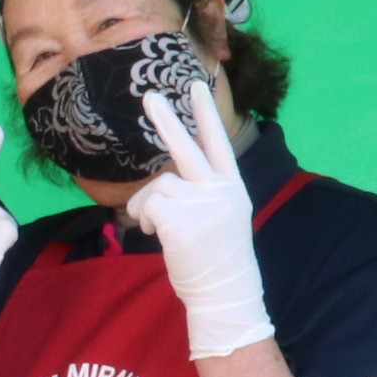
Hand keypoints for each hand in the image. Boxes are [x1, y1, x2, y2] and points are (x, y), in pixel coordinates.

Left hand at [129, 88, 272, 358]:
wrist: (225, 293)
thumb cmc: (217, 258)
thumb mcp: (219, 216)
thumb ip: (201, 191)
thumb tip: (165, 176)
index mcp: (232, 188)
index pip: (219, 143)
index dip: (207, 114)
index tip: (197, 83)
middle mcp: (220, 191)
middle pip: (186, 148)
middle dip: (167, 121)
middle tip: (150, 96)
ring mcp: (201, 204)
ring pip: (156, 186)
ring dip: (146, 206)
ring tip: (157, 228)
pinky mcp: (180, 219)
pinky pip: (146, 205)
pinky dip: (144, 219)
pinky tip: (158, 237)